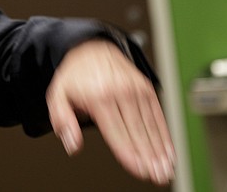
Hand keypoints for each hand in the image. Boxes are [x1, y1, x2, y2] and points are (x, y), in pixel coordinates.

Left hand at [45, 39, 175, 185]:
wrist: (92, 49)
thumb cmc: (76, 76)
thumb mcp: (58, 95)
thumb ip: (63, 121)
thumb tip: (72, 145)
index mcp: (98, 96)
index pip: (116, 131)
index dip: (129, 153)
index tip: (139, 170)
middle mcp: (120, 91)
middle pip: (137, 131)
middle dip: (149, 157)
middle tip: (157, 177)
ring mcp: (135, 89)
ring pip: (150, 125)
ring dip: (160, 150)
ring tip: (166, 170)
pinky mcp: (146, 88)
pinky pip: (158, 114)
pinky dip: (165, 134)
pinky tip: (169, 152)